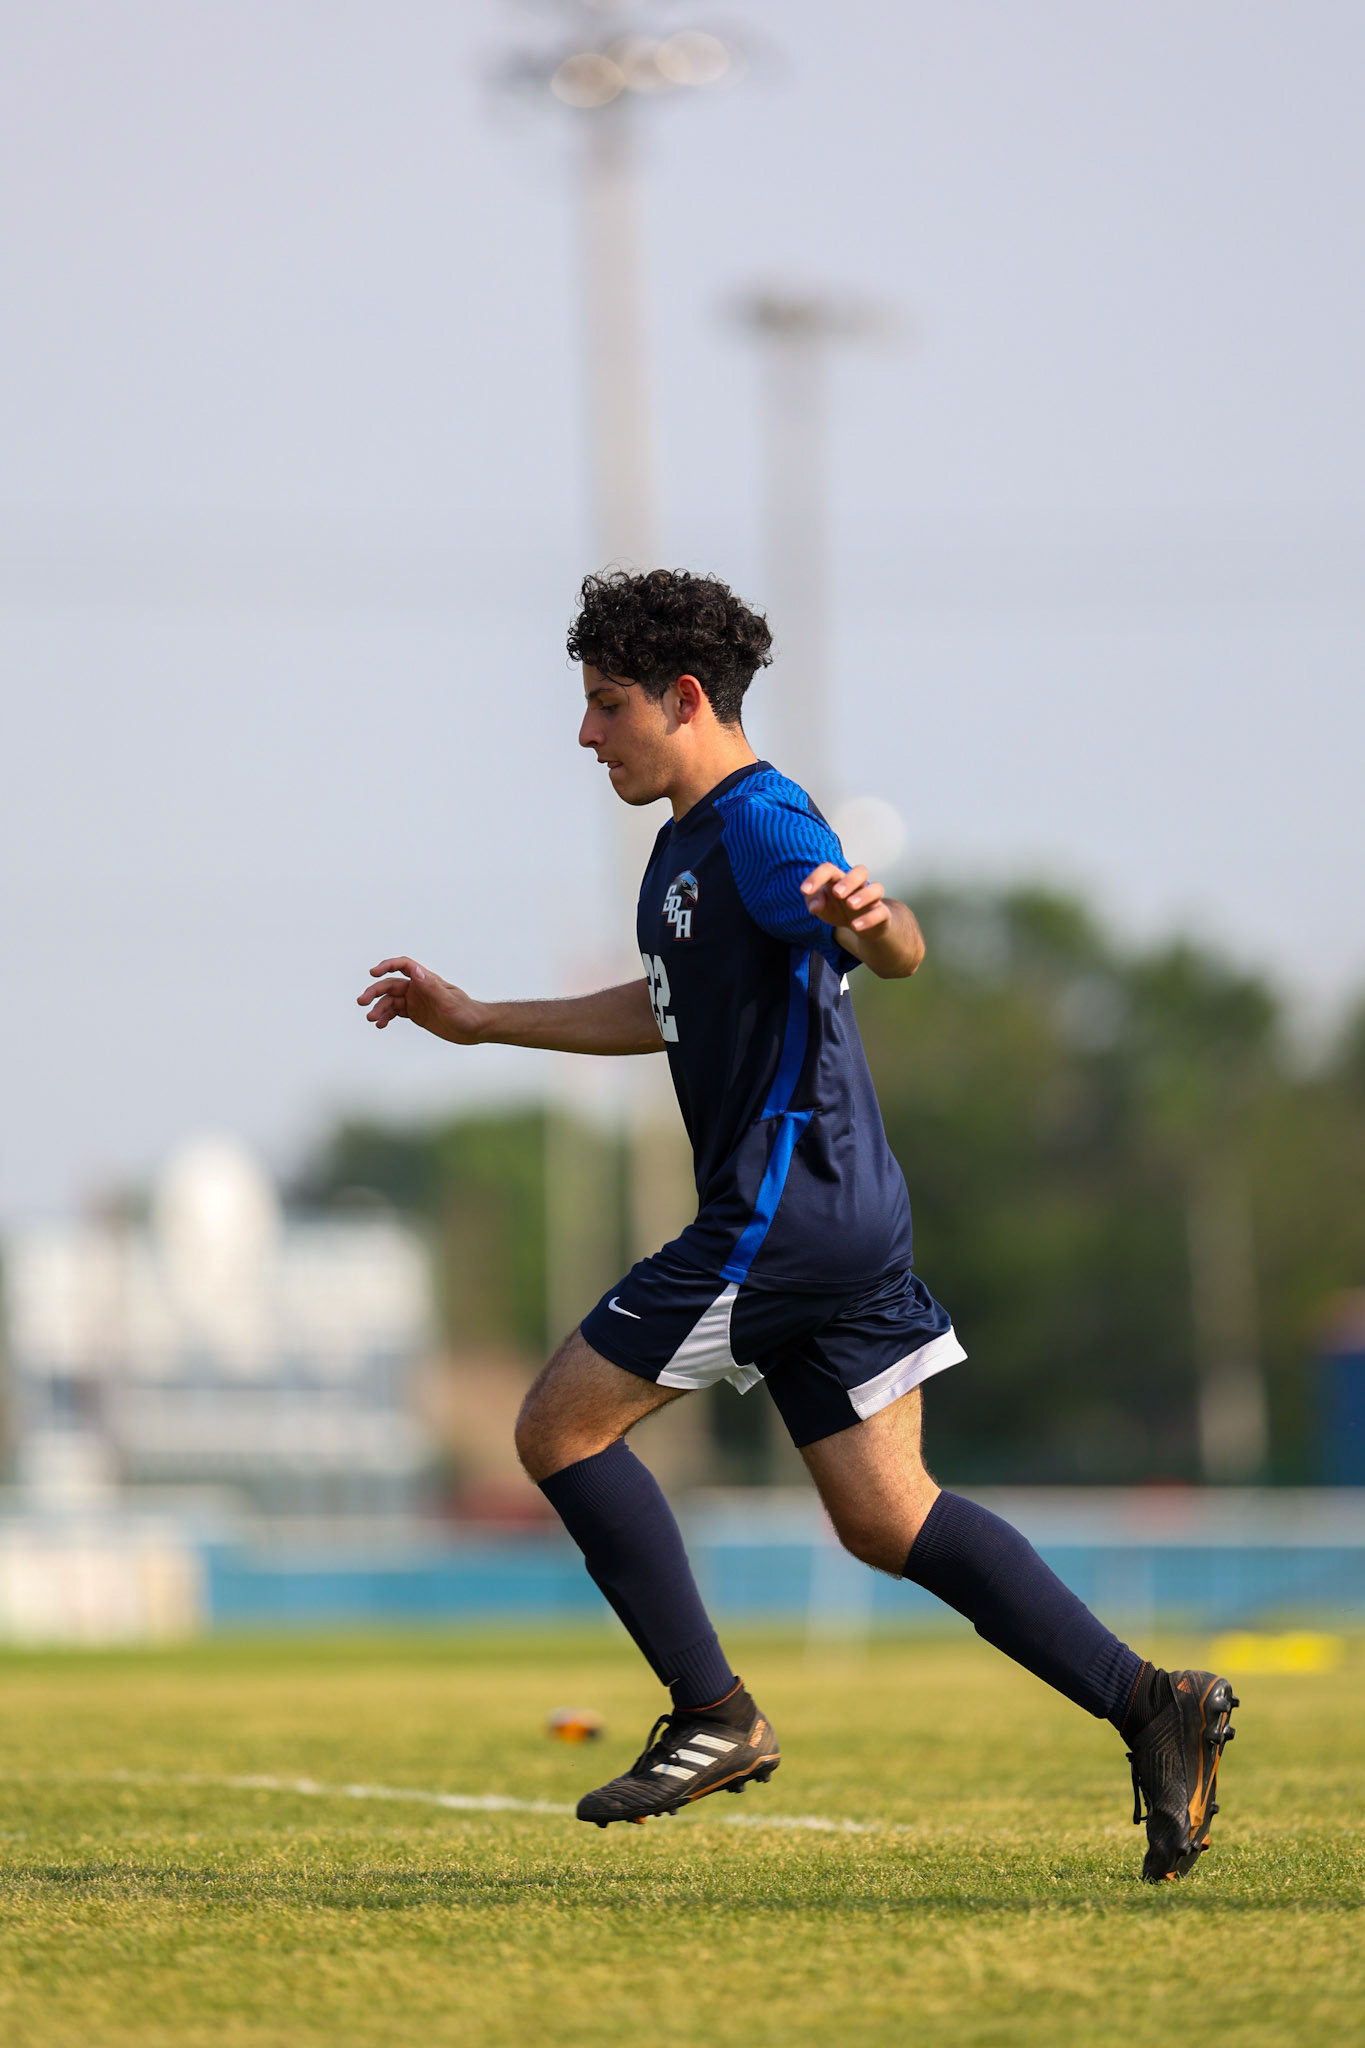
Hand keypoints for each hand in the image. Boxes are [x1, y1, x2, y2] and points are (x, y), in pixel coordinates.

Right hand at [357, 957, 487, 1043]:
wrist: (476, 1029)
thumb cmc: (466, 1013)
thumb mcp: (448, 1001)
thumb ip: (431, 987)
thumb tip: (415, 971)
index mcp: (426, 980)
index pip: (403, 965)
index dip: (387, 966)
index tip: (373, 973)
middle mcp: (419, 988)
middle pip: (390, 985)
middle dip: (375, 992)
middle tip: (362, 1002)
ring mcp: (416, 1001)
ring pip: (390, 1001)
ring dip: (378, 1008)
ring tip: (371, 1019)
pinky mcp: (416, 1014)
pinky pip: (396, 1012)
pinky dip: (386, 1017)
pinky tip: (380, 1024)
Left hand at [799, 862, 889, 934]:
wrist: (859, 926)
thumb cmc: (837, 909)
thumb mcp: (821, 907)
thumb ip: (814, 903)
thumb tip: (814, 906)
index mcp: (839, 880)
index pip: (829, 869)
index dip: (816, 877)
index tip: (804, 891)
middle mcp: (857, 886)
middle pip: (860, 871)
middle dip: (849, 881)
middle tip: (837, 893)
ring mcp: (871, 899)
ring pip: (876, 888)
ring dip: (863, 895)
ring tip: (850, 905)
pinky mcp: (881, 914)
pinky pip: (881, 912)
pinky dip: (868, 919)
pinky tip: (855, 926)